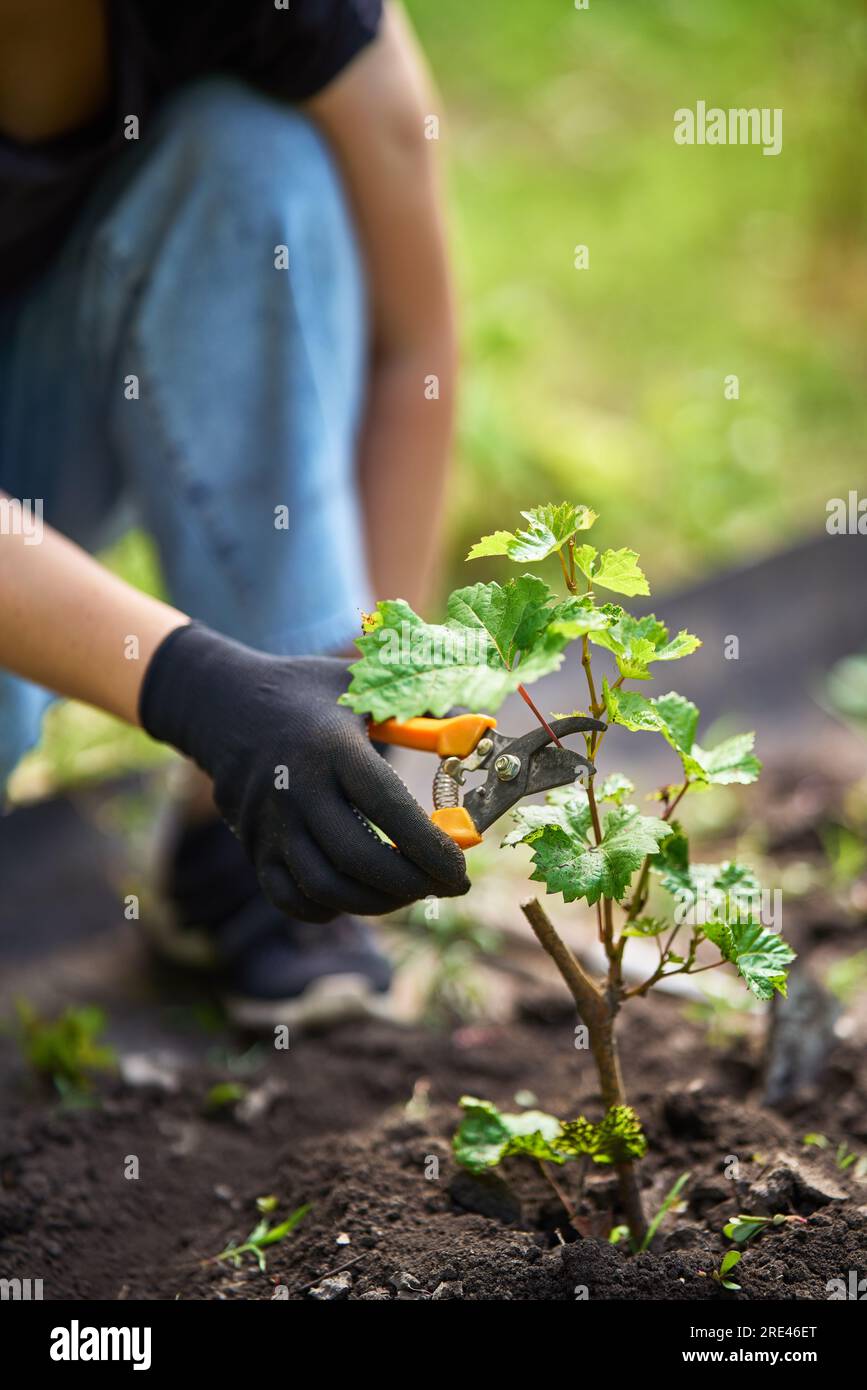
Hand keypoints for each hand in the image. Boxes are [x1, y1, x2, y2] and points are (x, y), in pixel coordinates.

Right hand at [139, 624, 469, 920]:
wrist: (222, 703)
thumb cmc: (310, 694)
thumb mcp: (363, 683)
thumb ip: (423, 709)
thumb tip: (480, 735)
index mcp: (332, 745)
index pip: (388, 808)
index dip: (431, 848)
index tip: (462, 868)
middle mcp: (296, 787)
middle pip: (358, 858)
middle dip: (411, 884)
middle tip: (443, 885)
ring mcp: (269, 822)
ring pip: (325, 886)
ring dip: (378, 901)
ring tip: (409, 890)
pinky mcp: (253, 846)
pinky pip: (291, 898)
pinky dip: (332, 907)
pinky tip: (361, 892)